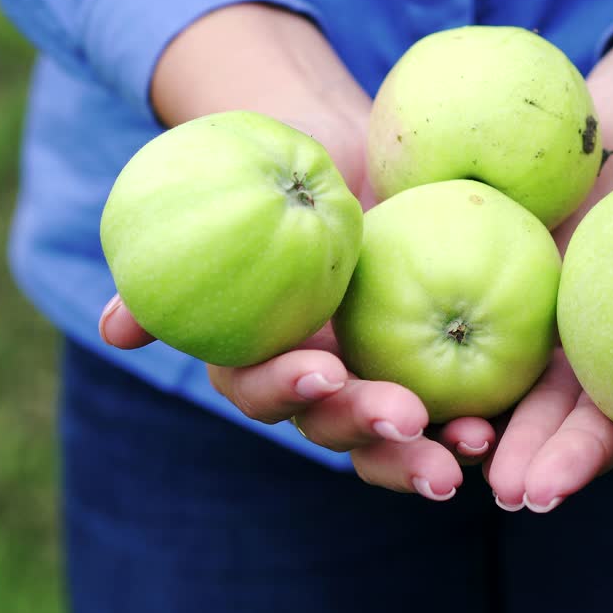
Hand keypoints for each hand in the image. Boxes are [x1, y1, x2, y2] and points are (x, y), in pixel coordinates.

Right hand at [99, 110, 493, 501]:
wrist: (345, 157)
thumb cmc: (273, 173)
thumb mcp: (221, 201)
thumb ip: (167, 266)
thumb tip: (116, 329)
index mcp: (261, 354)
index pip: (260, 388)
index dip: (285, 387)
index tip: (322, 365)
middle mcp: (314, 382)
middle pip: (330, 427)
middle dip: (364, 430)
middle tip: (405, 416)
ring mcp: (370, 382)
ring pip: (388, 440)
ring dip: (419, 454)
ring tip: (465, 453)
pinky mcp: (425, 373)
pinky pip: (445, 413)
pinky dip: (468, 426)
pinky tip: (497, 429)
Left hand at [486, 17, 612, 510]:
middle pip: (609, 426)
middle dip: (572, 466)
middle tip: (537, 495)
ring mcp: (566, 333)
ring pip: (537, 402)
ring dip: (507, 442)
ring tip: (475, 471)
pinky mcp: (508, 298)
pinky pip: (481, 346)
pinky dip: (460, 378)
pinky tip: (427, 400)